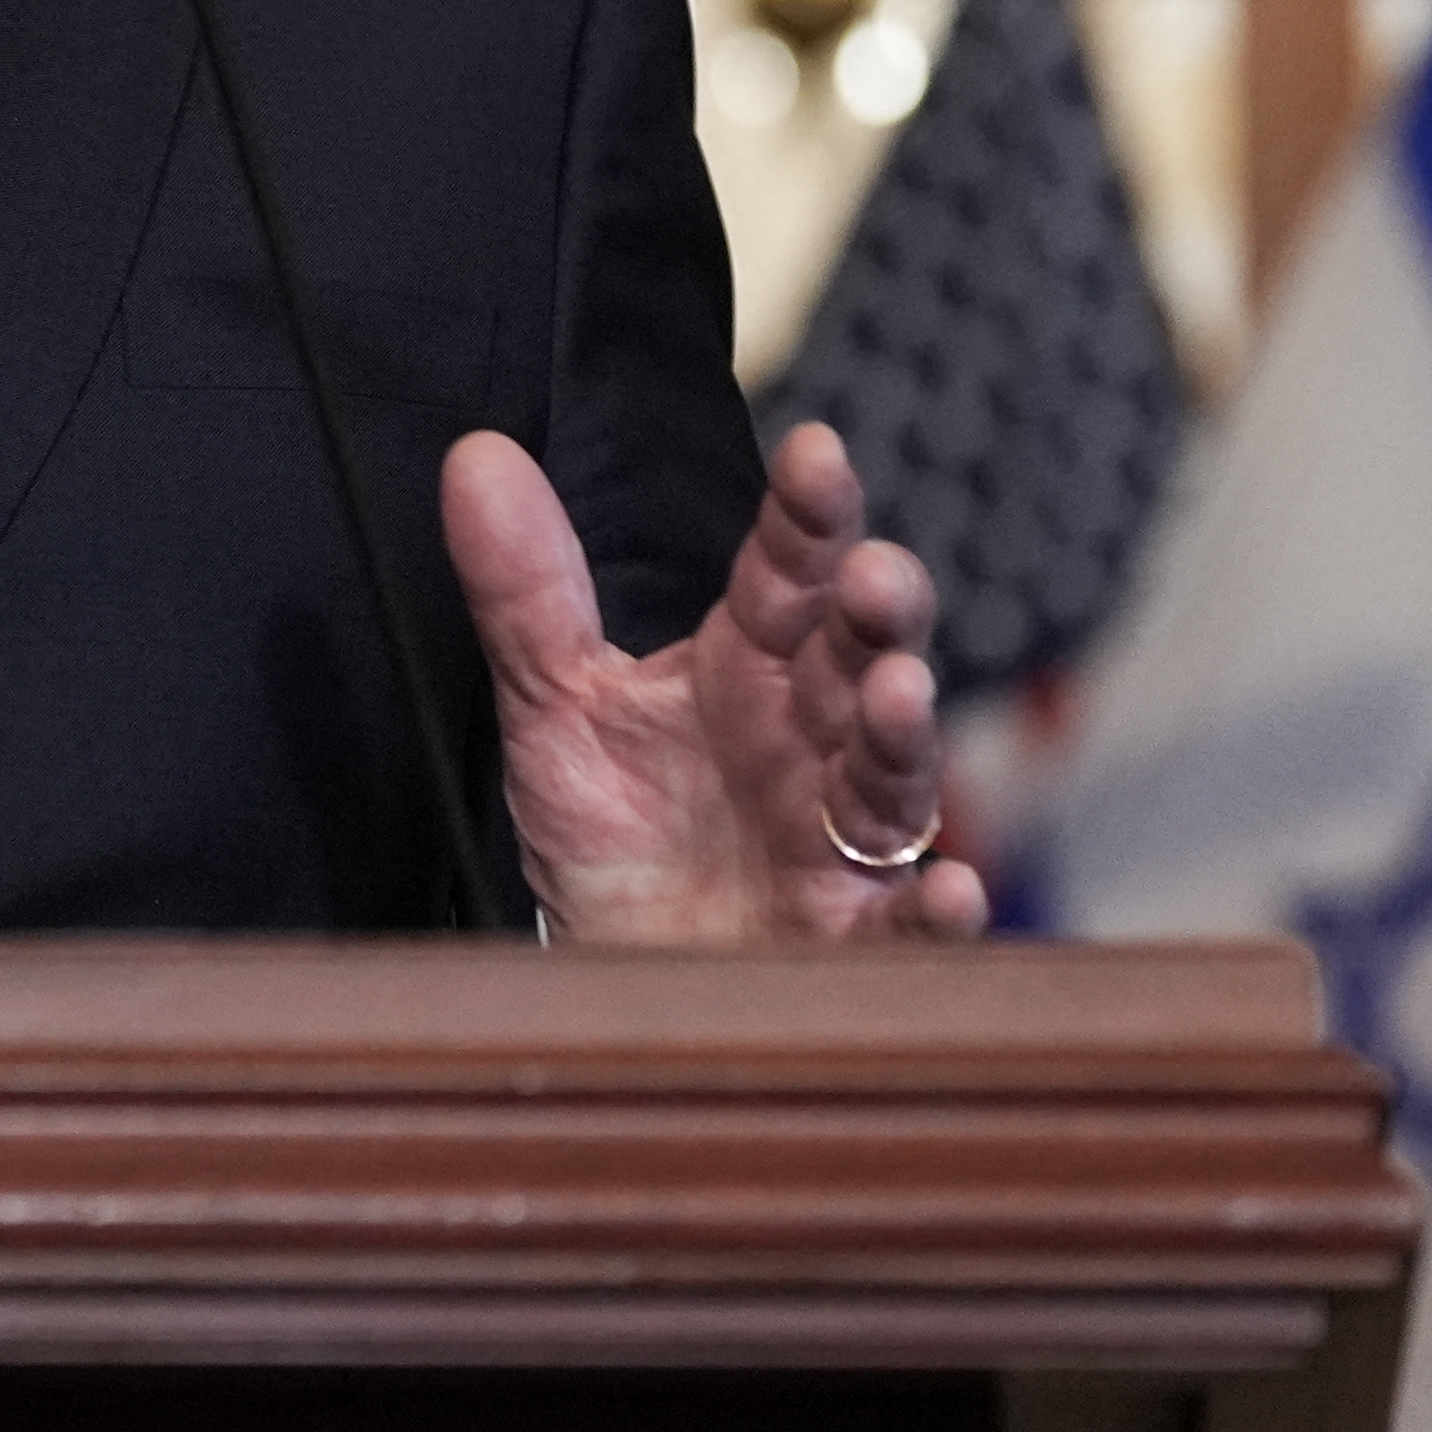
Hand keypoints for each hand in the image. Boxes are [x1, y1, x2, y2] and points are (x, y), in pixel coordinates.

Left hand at [443, 419, 988, 945]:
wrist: (611, 976)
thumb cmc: (613, 835)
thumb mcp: (555, 706)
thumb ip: (524, 591)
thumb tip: (477, 458)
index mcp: (749, 666)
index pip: (787, 572)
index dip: (806, 515)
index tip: (815, 455)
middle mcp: (809, 739)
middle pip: (861, 657)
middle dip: (877, 614)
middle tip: (872, 576)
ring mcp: (837, 839)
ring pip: (891, 775)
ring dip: (902, 734)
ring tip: (898, 694)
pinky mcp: (849, 939)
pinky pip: (905, 925)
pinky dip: (935, 912)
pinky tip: (954, 889)